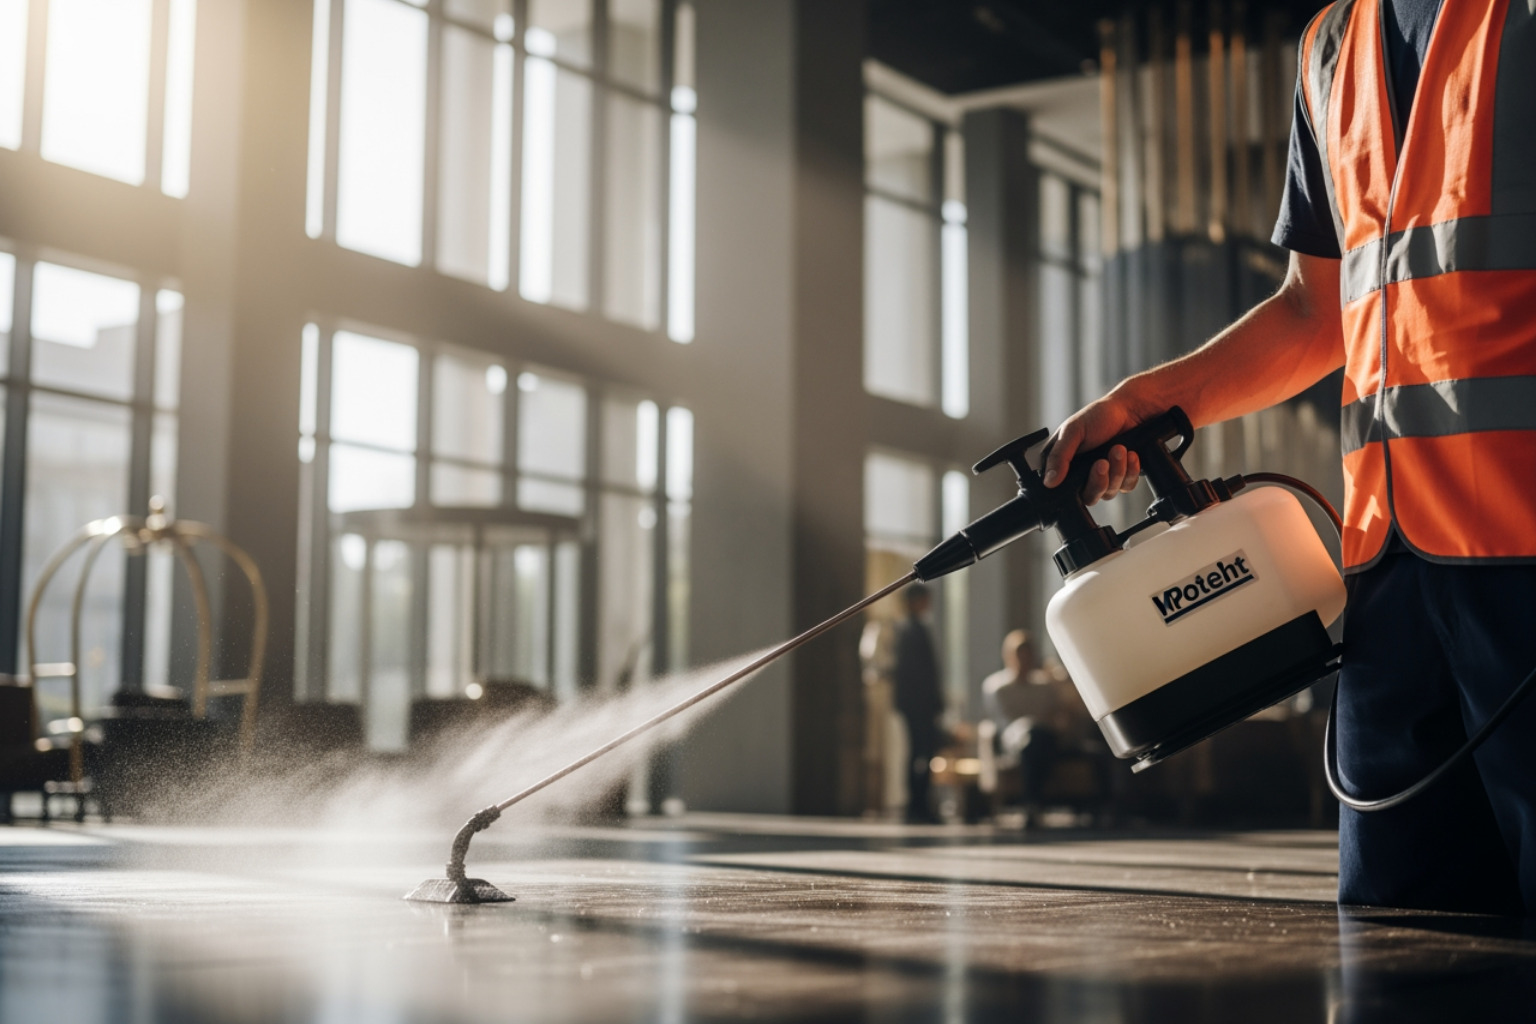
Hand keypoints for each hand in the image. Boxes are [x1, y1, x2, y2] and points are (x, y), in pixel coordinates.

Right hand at [1040, 389, 1157, 503]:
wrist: (1129, 411)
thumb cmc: (1098, 416)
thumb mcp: (1072, 431)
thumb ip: (1059, 456)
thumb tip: (1048, 481)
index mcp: (1064, 463)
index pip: (1061, 489)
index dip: (1071, 489)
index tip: (1082, 475)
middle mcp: (1082, 474)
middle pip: (1088, 496)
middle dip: (1098, 481)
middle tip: (1102, 462)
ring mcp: (1103, 477)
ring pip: (1109, 492)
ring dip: (1117, 471)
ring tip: (1119, 448)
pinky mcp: (1122, 477)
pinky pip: (1126, 486)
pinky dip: (1131, 471)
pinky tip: (1131, 454)